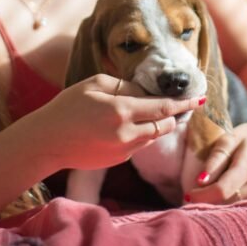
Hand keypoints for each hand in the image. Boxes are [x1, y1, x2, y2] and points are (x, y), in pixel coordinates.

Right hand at [34, 74, 204, 171]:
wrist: (47, 141)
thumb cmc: (68, 106)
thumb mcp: (95, 84)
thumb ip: (125, 86)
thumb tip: (146, 93)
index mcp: (122, 110)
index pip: (163, 108)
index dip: (183, 104)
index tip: (200, 99)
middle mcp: (127, 133)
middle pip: (165, 126)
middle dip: (173, 116)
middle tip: (177, 106)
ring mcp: (124, 150)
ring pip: (153, 137)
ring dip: (155, 126)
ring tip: (143, 114)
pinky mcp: (118, 161)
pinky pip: (138, 145)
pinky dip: (139, 135)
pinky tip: (121, 127)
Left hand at [184, 110, 246, 203]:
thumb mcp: (229, 139)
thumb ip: (215, 160)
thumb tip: (200, 181)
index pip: (221, 190)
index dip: (202, 196)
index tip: (188, 194)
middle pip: (227, 202)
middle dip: (207, 202)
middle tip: (192, 196)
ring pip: (234, 206)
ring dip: (218, 204)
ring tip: (205, 195)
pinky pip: (243, 205)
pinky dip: (229, 202)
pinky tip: (221, 195)